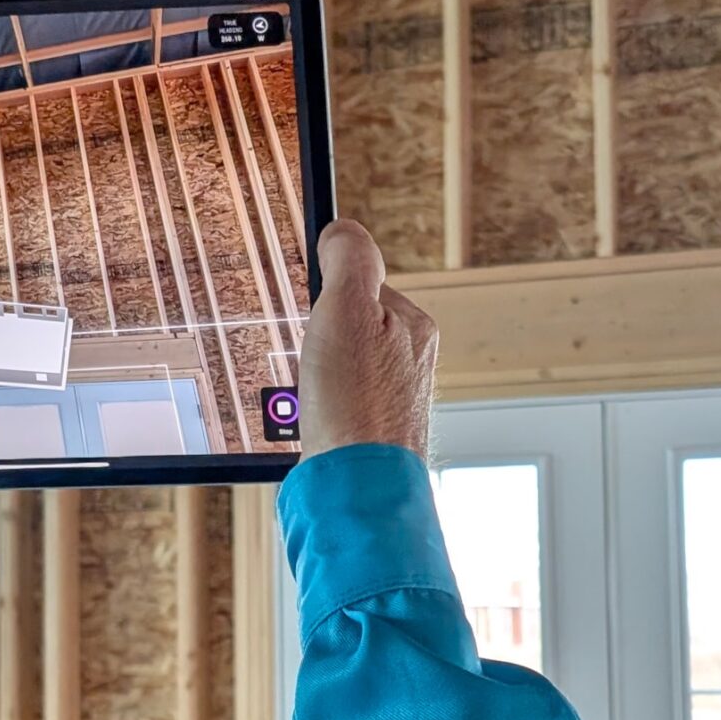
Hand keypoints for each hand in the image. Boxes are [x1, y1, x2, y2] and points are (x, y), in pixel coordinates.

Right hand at [297, 220, 436, 457]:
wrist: (355, 490)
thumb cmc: (353, 403)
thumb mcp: (346, 308)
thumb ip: (349, 259)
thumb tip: (343, 230)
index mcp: (413, 328)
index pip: (360, 286)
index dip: (324, 298)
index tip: (308, 316)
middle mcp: (410, 365)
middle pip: (345, 329)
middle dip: (316, 342)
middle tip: (307, 362)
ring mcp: (391, 403)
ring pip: (335, 370)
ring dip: (311, 380)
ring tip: (307, 399)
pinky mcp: (370, 437)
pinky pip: (331, 407)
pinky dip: (311, 411)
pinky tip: (308, 424)